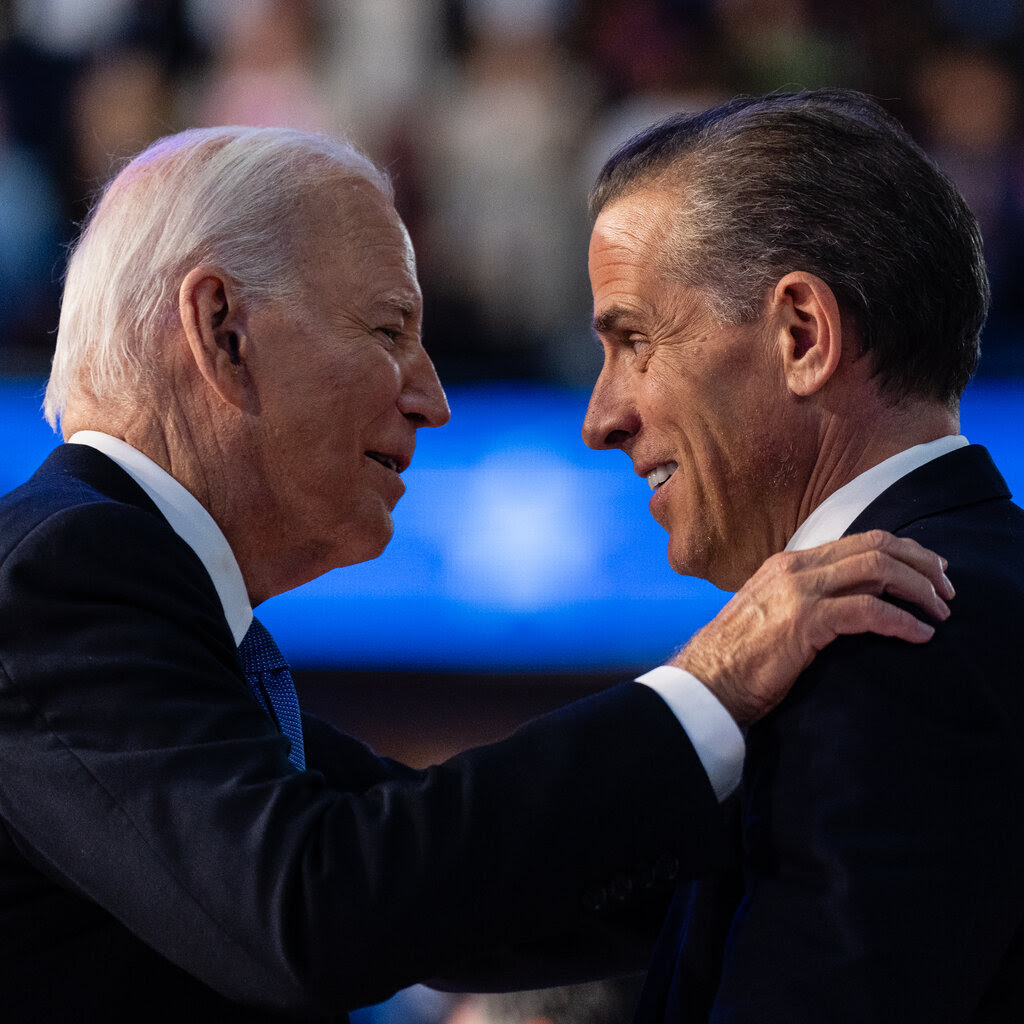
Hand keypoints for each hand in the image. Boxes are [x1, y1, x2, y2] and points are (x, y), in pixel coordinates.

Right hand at [672, 531, 953, 726]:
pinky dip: (902, 621)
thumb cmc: (738, 659)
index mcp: (788, 564)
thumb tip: (847, 605)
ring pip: (877, 570)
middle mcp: (795, 568)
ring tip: (939, 612)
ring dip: (918, 589)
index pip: (859, 541)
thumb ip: (805, 600)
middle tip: (946, 591)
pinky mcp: (805, 621)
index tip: (930, 572)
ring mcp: (799, 592)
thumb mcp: (772, 615)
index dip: (903, 552)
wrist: (706, 681)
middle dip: (920, 564)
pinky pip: (869, 611)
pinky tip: (919, 635)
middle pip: (875, 547)